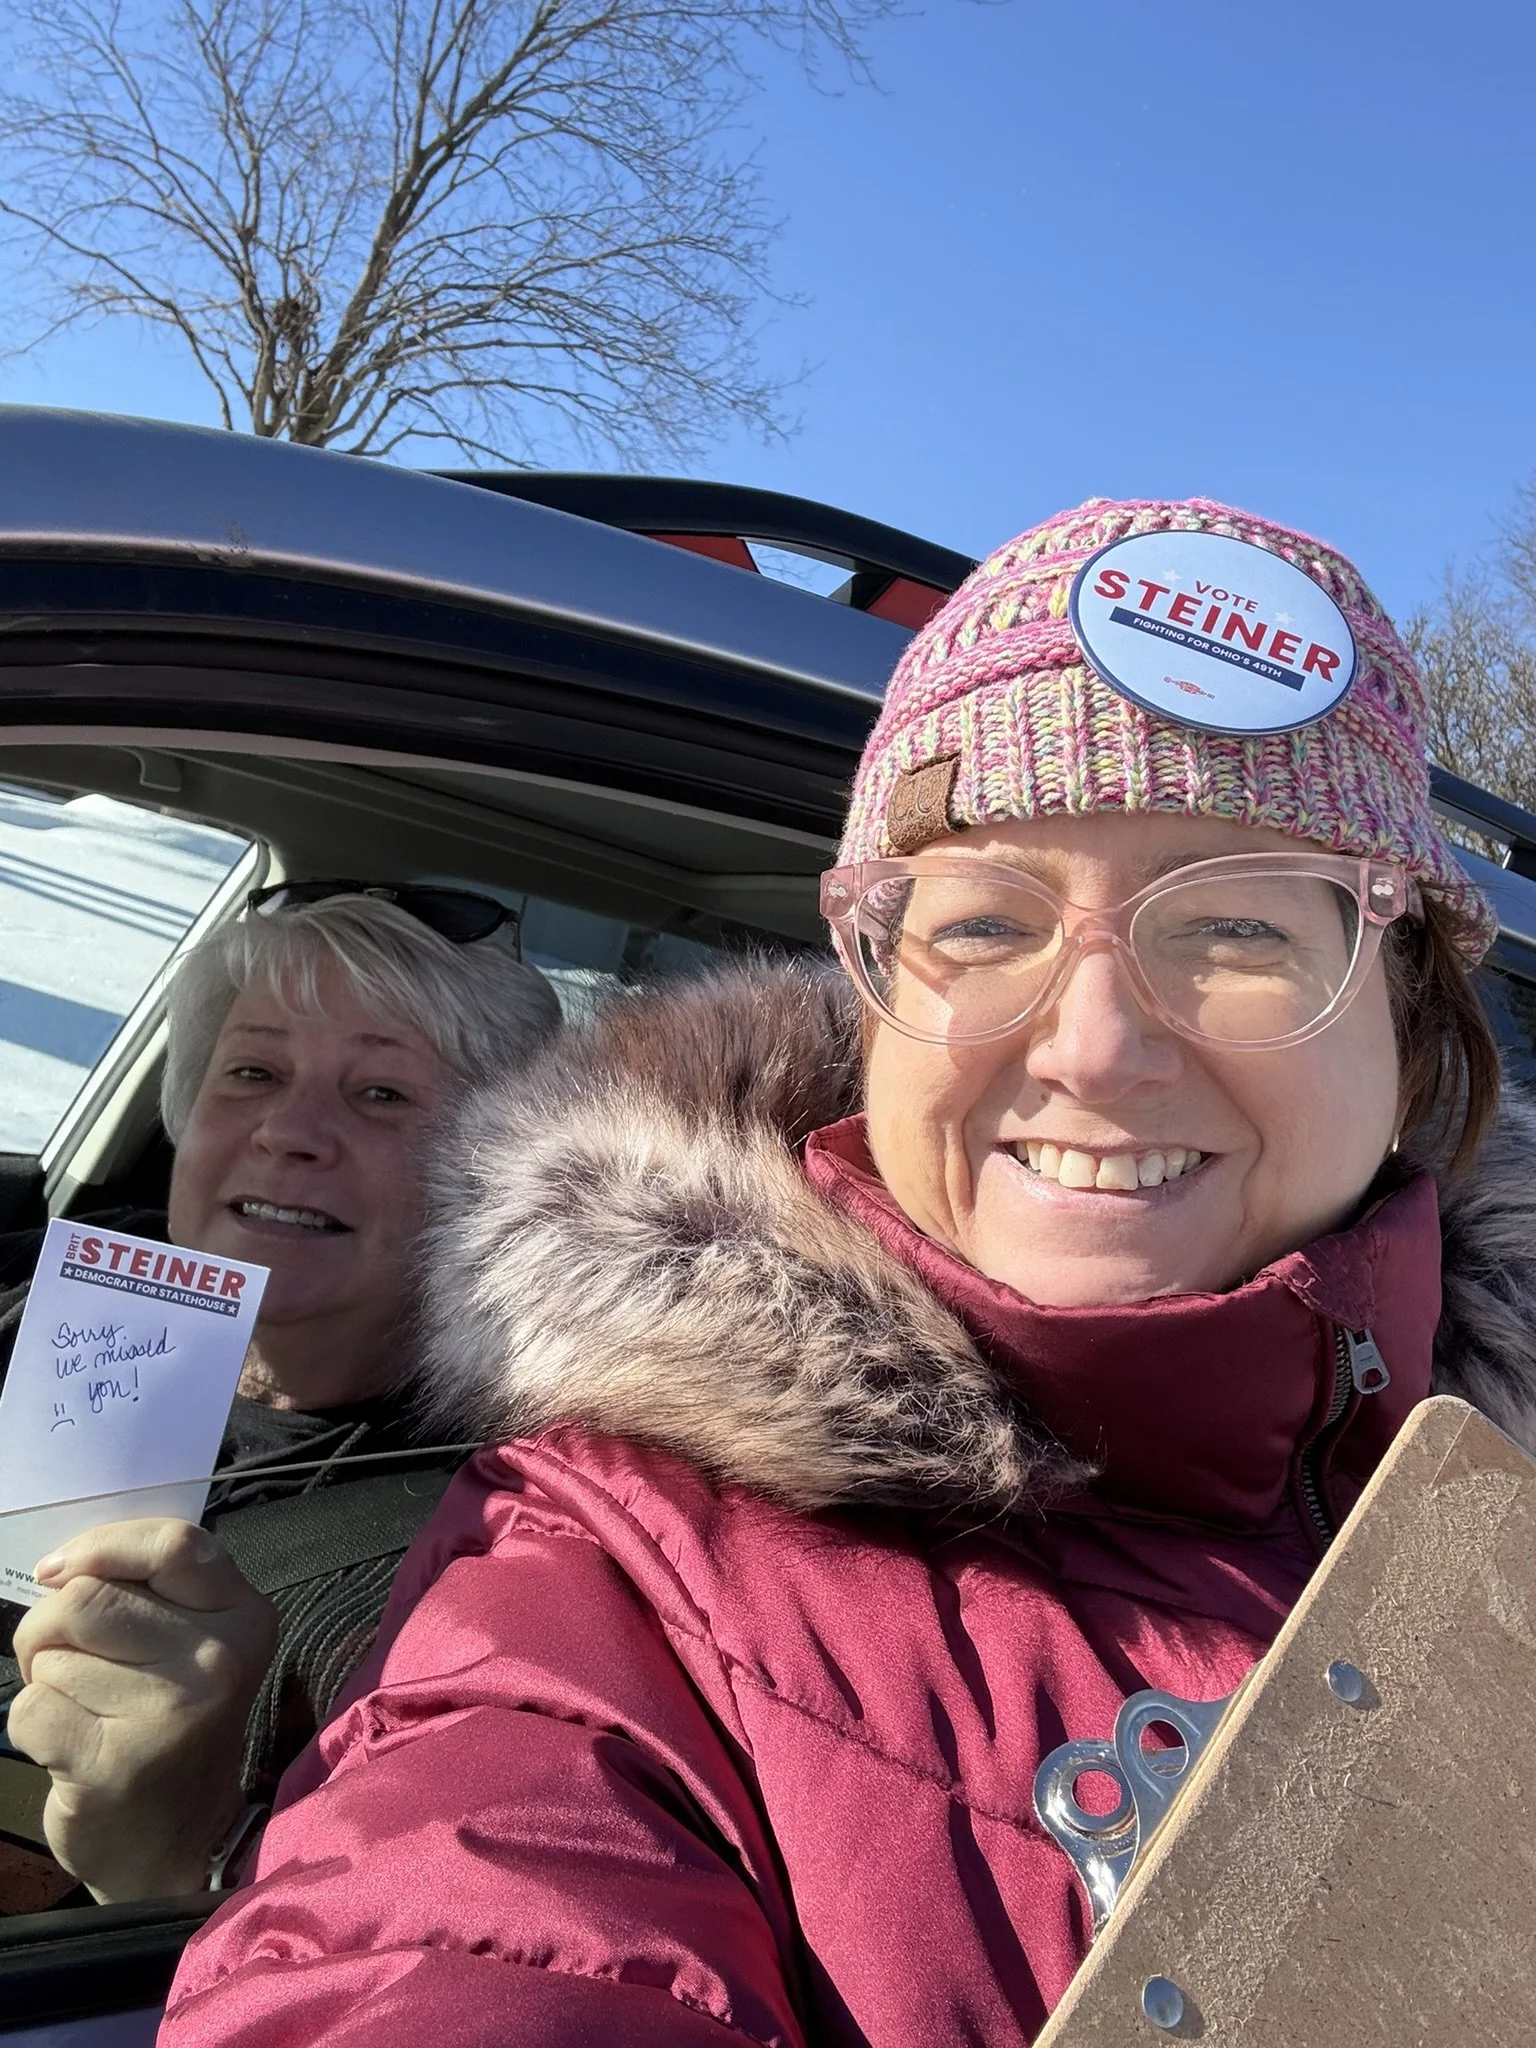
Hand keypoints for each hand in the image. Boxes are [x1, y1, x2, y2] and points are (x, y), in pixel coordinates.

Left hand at [7, 1519, 277, 1902]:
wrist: (183, 1845)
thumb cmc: (172, 1725)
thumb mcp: (193, 1645)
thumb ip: (151, 1592)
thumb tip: (60, 1567)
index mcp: (244, 1617)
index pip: (172, 1543)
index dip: (102, 1546)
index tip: (60, 1571)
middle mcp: (218, 1660)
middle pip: (88, 1597)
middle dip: (49, 1625)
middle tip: (64, 1660)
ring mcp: (170, 1714)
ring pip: (53, 1655)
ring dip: (47, 1680)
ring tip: (85, 1711)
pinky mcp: (114, 1764)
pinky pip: (31, 1709)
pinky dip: (32, 1725)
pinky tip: (69, 1749)